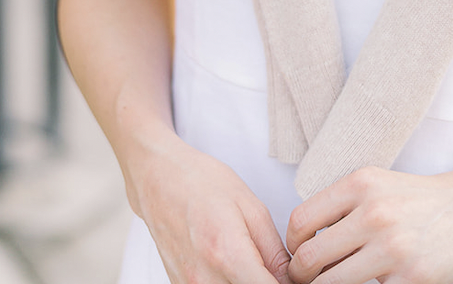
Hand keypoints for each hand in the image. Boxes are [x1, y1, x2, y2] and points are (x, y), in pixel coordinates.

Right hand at [128, 133, 291, 283]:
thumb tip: (291, 281)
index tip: (294, 277)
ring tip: (253, 265)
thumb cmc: (204, 184)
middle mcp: (205, 280)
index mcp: (228, 254)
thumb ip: (273, 251)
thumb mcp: (251, 207)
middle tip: (275, 269)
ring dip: (247, 283)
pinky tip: (234, 269)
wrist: (158, 179)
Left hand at [286, 164, 452, 283]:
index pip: (300, 220)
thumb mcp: (381, 186)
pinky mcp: (410, 278)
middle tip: (308, 282)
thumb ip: (345, 207)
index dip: (292, 246)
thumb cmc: (426, 199)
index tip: (298, 257)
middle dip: (301, 277)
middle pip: (308, 258)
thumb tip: (305, 241)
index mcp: (361, 183)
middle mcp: (373, 212)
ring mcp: (391, 248)